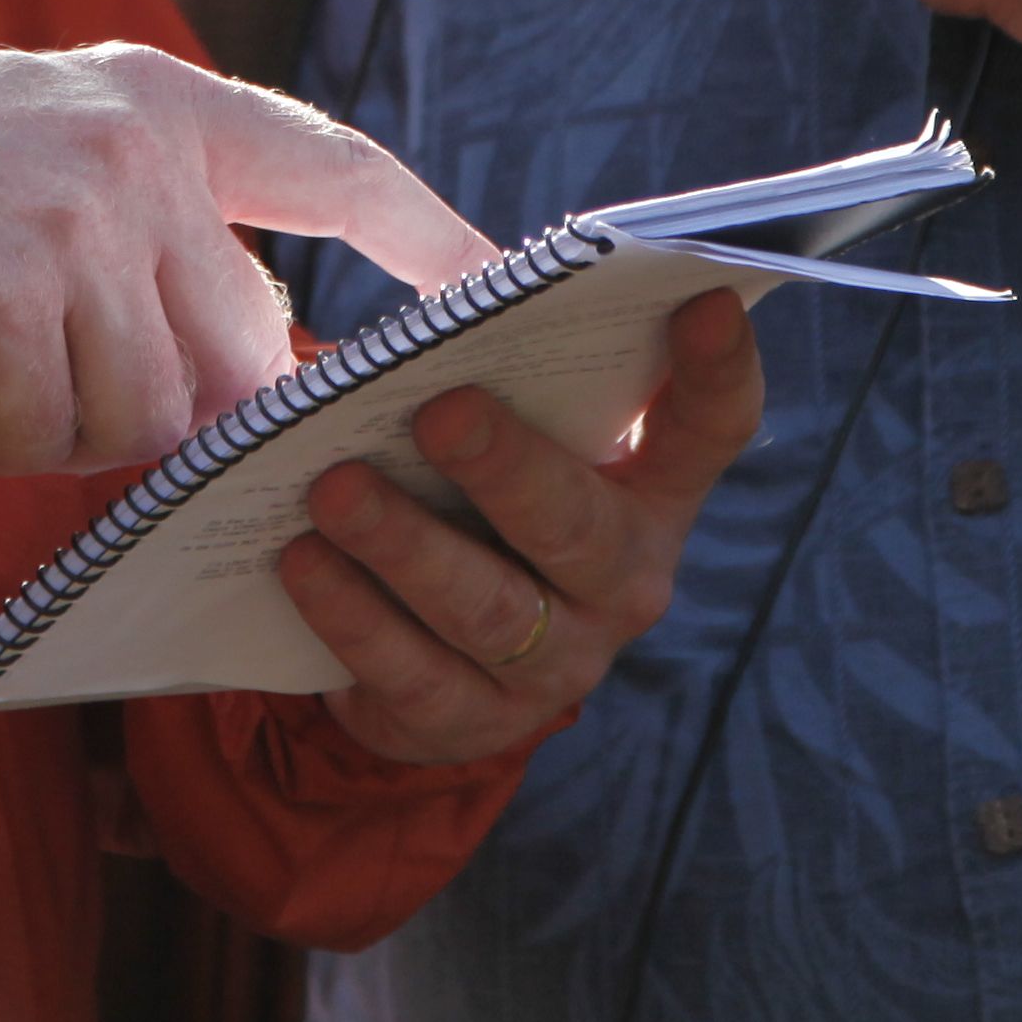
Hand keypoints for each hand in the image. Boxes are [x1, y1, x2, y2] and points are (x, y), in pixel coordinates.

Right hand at [0, 44, 496, 475]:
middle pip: (227, 349)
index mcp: (157, 102)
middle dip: (150, 393)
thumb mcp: (55, 155)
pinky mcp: (7, 309)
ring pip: (139, 414)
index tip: (500, 285)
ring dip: (50, 421)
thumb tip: (267, 359)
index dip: (425, 234)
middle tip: (36, 358)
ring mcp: (71, 229)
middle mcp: (132, 155)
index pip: (330, 165)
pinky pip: (46, 441)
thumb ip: (162, 228)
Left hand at [278, 292, 768, 763]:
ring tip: (334, 490)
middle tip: (441, 412)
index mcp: (647, 494)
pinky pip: (411, 671)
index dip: (718, 369)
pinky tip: (303, 561)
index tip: (706, 299)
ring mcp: (555, 664)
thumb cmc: (476, 504)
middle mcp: (622, 584)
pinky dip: (351, 614)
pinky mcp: (471, 722)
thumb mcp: (512, 442)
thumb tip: (451, 304)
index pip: (710, 429)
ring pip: (487, 608)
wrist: (433, 666)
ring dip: (406, 544)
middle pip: (578, 528)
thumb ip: (503, 376)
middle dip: (507, 468)